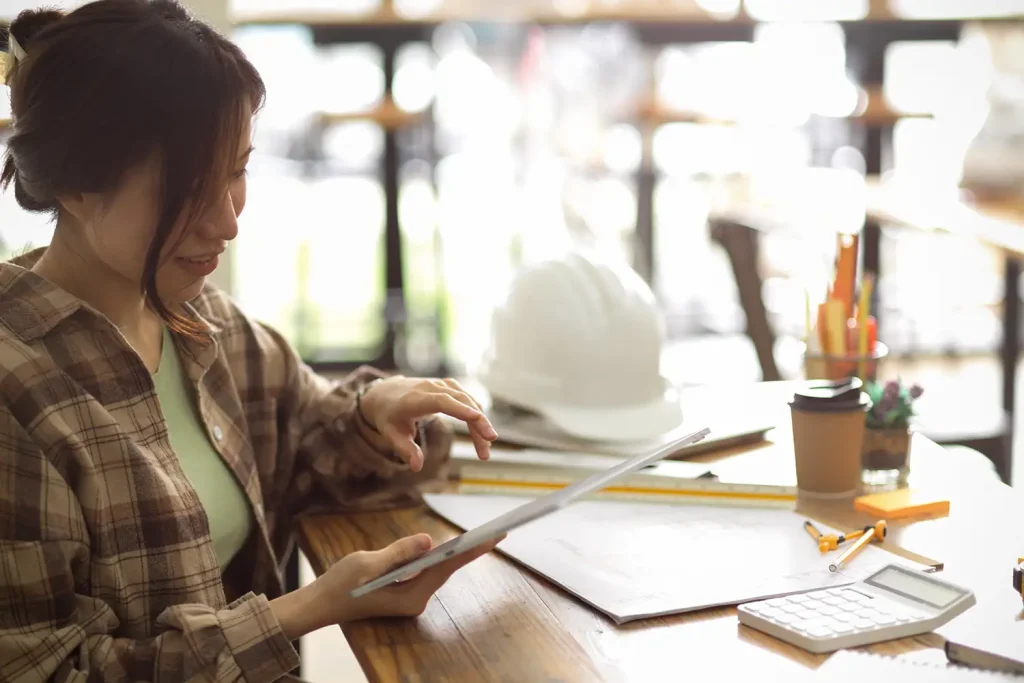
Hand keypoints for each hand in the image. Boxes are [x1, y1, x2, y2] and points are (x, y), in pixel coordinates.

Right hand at [287, 533, 502, 633]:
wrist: (320, 604)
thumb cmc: (340, 586)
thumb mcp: (368, 564)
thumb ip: (399, 553)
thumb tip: (428, 541)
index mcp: (410, 598)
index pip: (446, 568)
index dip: (470, 551)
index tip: (492, 539)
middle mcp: (415, 601)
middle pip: (447, 569)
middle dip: (470, 550)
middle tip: (497, 533)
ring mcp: (410, 597)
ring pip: (438, 570)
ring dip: (456, 553)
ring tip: (481, 537)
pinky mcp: (403, 591)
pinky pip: (426, 571)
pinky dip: (438, 557)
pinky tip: (452, 546)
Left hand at [359, 376, 496, 469]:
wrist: (384, 394)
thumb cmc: (388, 416)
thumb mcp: (391, 435)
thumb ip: (405, 449)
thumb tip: (417, 466)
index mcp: (415, 399)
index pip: (441, 401)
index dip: (460, 408)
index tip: (477, 417)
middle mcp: (430, 388)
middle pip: (460, 401)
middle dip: (478, 421)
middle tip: (488, 444)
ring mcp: (440, 384)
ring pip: (467, 400)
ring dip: (480, 422)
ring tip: (485, 449)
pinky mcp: (448, 386)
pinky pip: (466, 398)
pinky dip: (476, 414)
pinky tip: (481, 433)